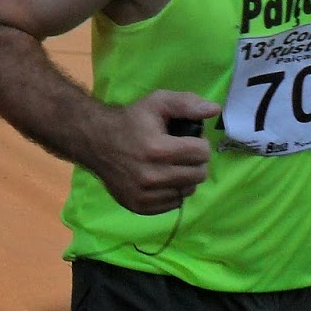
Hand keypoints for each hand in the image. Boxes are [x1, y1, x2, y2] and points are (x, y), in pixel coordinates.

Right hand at [83, 90, 220, 214]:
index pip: (202, 153)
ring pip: (188, 191)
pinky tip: (162, 178)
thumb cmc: (131, 121)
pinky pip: (173, 204)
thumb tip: (214, 110)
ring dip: (185, 177)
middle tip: (182, 152)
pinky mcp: (140, 207)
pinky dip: (173, 191)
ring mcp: (145, 195)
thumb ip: (187, 103)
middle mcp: (151, 176)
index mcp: (157, 149)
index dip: (199, 143)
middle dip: (195, 161)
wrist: (96, 142)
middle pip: (198, 174)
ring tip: (171, 165)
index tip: (188, 139)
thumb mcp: (157, 103)